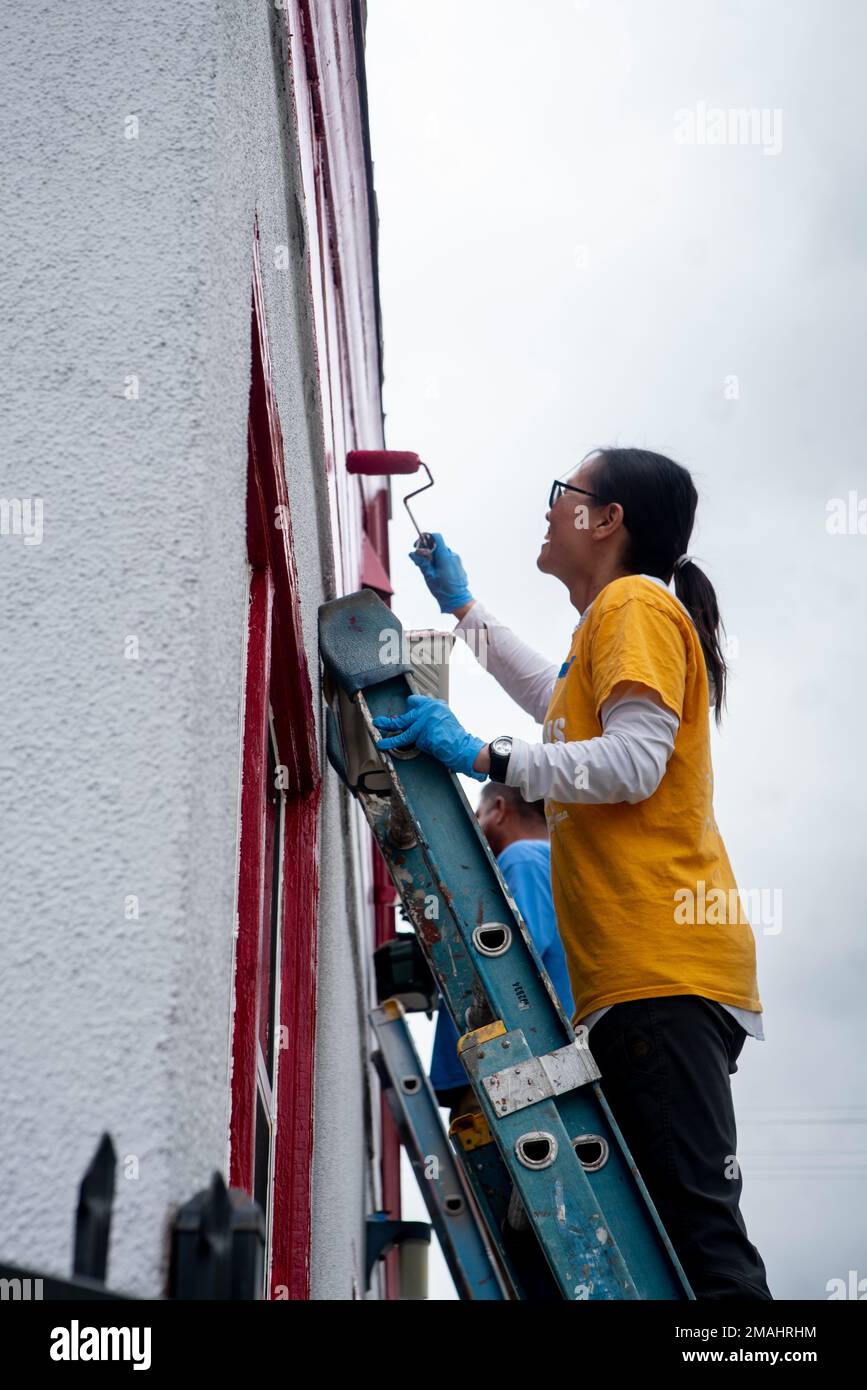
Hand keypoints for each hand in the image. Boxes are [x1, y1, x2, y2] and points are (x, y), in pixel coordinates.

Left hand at [372, 694, 486, 780]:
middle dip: (391, 720)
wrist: (464, 748)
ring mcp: (425, 720)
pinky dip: (402, 745)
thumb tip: (411, 722)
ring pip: (403, 726)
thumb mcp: (443, 720)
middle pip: (406, 714)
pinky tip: (388, 746)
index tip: (400, 713)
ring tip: (380, 736)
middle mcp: (430, 709)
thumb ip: (429, 717)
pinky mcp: (423, 733)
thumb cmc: (455, 738)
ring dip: (389, 732)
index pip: (414, 701)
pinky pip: (412, 741)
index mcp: (435, 705)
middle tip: (379, 721)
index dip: (406, 709)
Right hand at [409, 532, 473, 613]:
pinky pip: (448, 559)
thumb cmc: (443, 590)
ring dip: (434, 557)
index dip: (426, 538)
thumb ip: (421, 563)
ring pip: (442, 552)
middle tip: (421, 562)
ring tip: (430, 570)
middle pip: (438, 545)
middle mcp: (453, 556)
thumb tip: (412, 553)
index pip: (436, 537)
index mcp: (445, 556)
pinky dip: (441, 562)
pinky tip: (438, 573)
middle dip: (428, 550)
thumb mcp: (429, 576)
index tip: (419, 545)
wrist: (459, 600)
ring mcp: (457, 560)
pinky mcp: (459, 565)